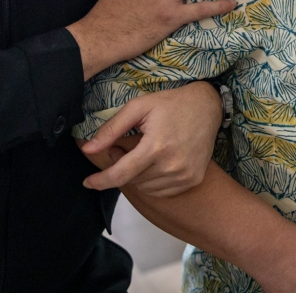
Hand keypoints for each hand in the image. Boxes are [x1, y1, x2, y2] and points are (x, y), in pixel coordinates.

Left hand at [79, 81, 221, 195]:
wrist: (208, 106)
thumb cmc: (171, 104)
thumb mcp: (138, 107)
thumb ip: (112, 129)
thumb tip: (87, 149)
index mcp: (156, 147)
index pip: (120, 174)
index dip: (100, 181)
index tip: (87, 182)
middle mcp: (171, 165)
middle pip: (132, 181)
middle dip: (122, 168)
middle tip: (128, 148)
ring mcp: (184, 175)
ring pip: (146, 188)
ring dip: (138, 176)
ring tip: (145, 153)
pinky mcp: (193, 180)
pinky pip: (162, 190)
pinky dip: (153, 181)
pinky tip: (157, 162)